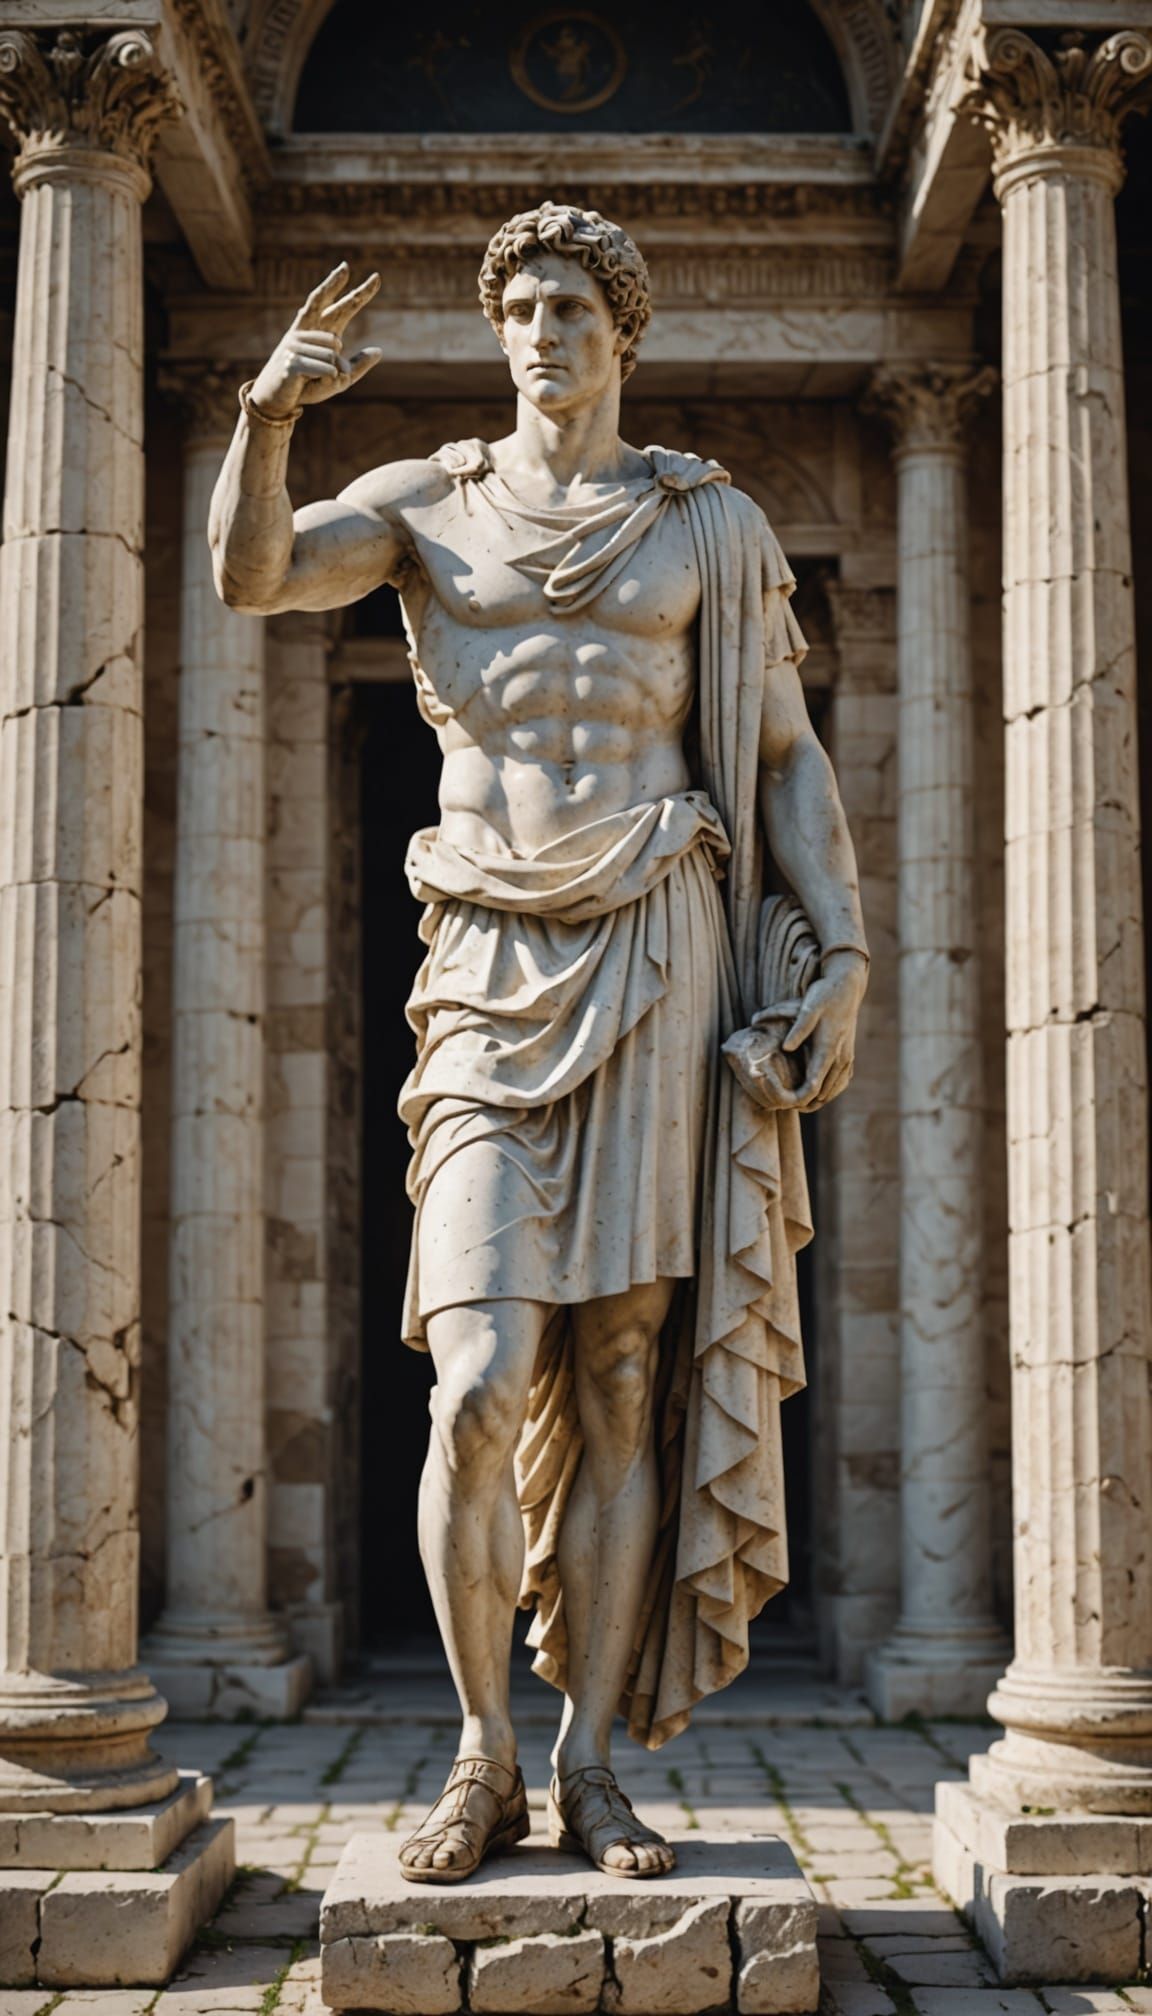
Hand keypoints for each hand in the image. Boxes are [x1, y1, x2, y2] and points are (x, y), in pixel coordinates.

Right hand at [248, 262, 382, 418]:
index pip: (338, 306)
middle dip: (332, 282)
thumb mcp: (338, 379)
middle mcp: (304, 329)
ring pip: (334, 353)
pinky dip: (327, 378)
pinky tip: (312, 381)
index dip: (356, 293)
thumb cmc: (305, 387)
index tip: (376, 278)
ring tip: (316, 379)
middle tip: (344, 266)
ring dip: (334, 372)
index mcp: (316, 331)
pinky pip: (325, 367)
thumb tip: (379, 351)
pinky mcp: (292, 359)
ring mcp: (295, 342)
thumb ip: (357, 366)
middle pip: (320, 300)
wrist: (275, 400)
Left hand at [727, 950, 866, 1114]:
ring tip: (800, 1105)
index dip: (800, 1098)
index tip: (787, 1104)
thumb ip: (798, 1028)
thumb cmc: (825, 995)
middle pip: (824, 1092)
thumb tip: (786, 1047)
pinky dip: (831, 1090)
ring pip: (835, 1089)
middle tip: (787, 1106)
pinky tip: (820, 1093)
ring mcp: (847, 1056)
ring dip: (819, 1099)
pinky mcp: (849, 1053)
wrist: (847, 987)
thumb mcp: (808, 1007)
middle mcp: (840, 1057)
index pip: (814, 1084)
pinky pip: (842, 1080)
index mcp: (827, 1048)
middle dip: (806, 1102)